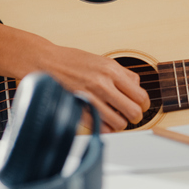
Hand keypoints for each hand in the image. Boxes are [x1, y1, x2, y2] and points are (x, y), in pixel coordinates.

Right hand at [0, 22, 149, 132]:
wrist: (44, 60)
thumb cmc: (72, 60)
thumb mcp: (102, 60)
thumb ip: (122, 74)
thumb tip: (136, 87)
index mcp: (112, 70)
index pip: (140, 95)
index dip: (144, 105)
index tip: (140, 107)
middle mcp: (103, 83)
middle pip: (134, 112)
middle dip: (134, 117)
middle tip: (129, 115)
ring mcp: (90, 96)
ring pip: (119, 123)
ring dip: (119, 124)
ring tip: (114, 118)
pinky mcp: (78, 107)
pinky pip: (100, 126)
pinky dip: (104, 128)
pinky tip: (101, 122)